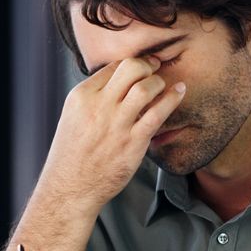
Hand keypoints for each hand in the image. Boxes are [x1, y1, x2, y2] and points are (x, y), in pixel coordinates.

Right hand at [36, 57, 184, 213]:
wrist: (70, 188)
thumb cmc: (72, 155)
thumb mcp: (72, 117)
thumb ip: (93, 99)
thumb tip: (118, 82)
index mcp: (81, 97)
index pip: (112, 66)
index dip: (131, 62)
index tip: (143, 65)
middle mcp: (98, 107)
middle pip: (130, 68)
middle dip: (147, 64)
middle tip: (155, 68)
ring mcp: (116, 125)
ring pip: (146, 87)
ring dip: (158, 82)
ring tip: (163, 85)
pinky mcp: (132, 143)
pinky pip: (158, 113)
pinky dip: (172, 98)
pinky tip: (180, 91)